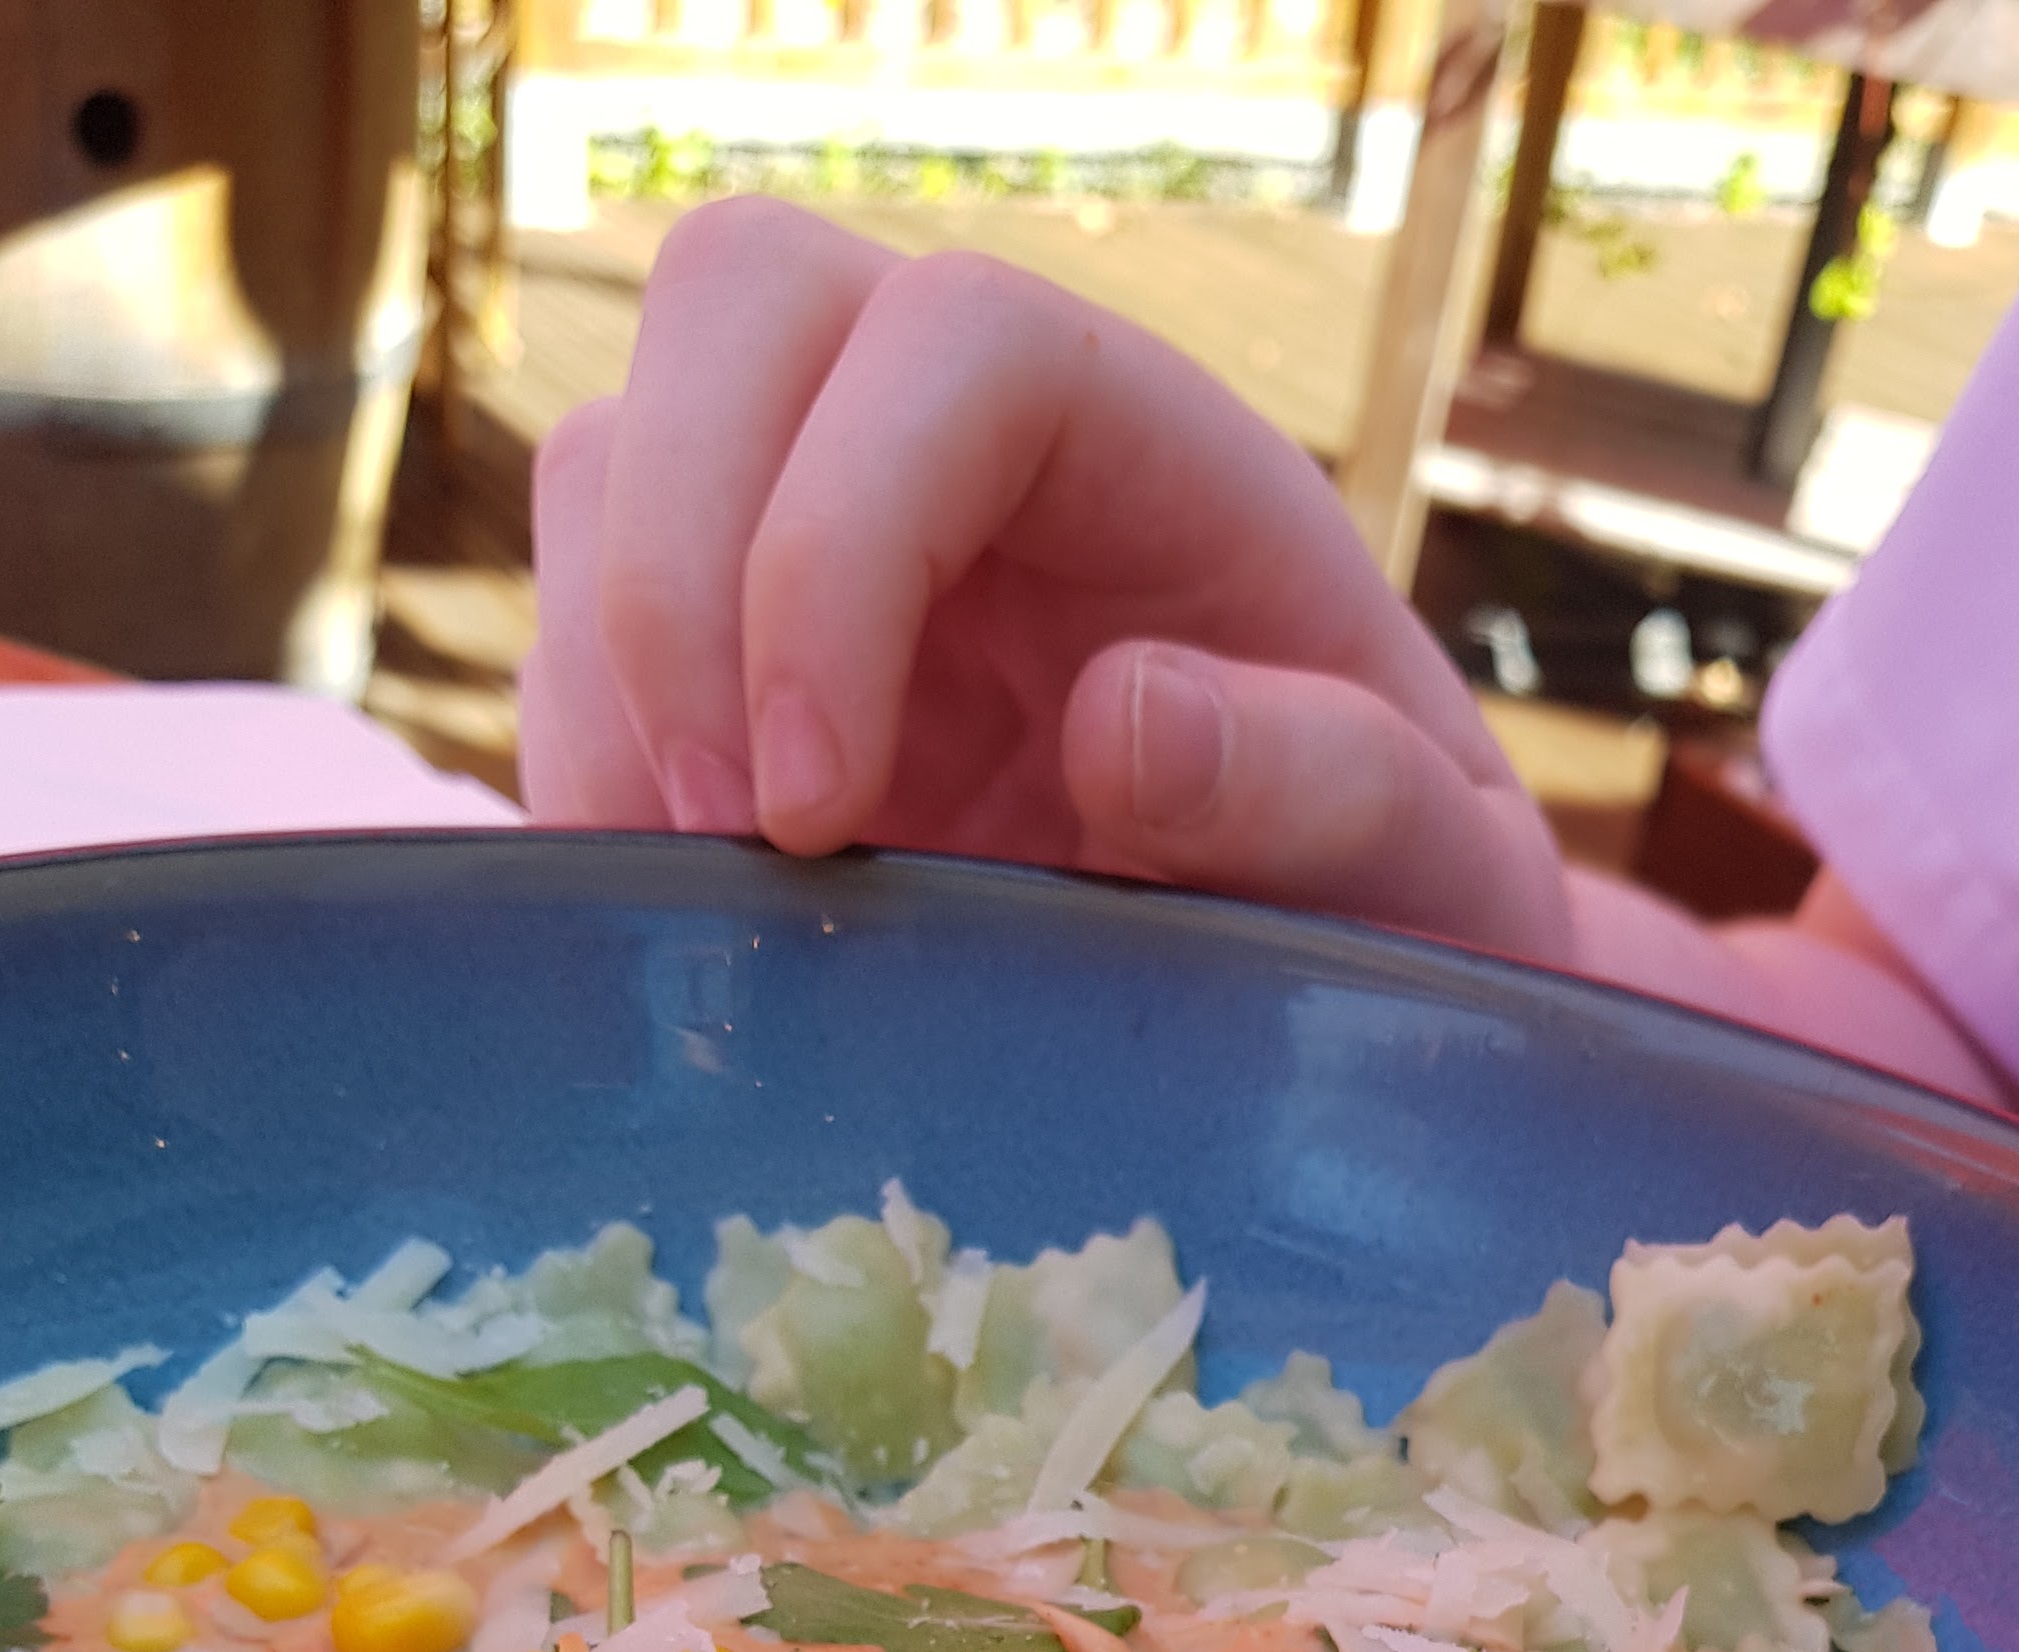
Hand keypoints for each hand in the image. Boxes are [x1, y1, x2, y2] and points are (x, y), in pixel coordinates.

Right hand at [519, 198, 1575, 966]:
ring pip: (615, 464)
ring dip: (610, 691)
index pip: (952, 343)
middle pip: (738, 304)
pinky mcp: (735, 655)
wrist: (1329, 979)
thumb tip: (1130, 726)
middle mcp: (967, 439)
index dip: (838, 541)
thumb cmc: (1399, 911)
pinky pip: (580, 634)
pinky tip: (679, 927)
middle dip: (677, 577)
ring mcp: (826, 524)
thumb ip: (1336, 794)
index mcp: (1151, 444)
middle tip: (733, 843)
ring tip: (705, 917)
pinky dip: (587, 772)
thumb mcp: (1438, 877)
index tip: (824, 807)